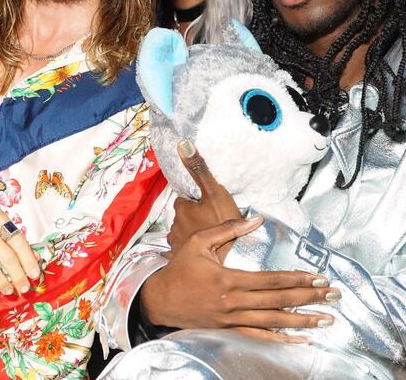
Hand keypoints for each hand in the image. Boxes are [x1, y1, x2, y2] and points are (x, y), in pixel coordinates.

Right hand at [142, 219, 337, 341]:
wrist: (160, 299)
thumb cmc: (180, 268)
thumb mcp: (199, 241)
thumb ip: (228, 229)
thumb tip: (256, 217)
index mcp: (228, 279)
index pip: (270, 281)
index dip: (297, 279)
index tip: (319, 278)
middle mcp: (233, 302)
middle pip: (278, 302)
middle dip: (308, 298)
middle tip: (333, 296)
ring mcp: (232, 319)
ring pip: (272, 322)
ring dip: (302, 321)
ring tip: (326, 319)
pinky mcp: (229, 329)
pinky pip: (258, 336)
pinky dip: (281, 339)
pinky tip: (300, 339)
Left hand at [168, 139, 240, 258]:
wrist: (230, 259)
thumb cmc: (222, 224)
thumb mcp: (215, 191)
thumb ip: (199, 168)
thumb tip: (182, 144)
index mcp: (181, 209)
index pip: (184, 200)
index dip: (195, 201)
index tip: (208, 205)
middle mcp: (174, 227)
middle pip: (184, 217)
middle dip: (194, 218)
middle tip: (213, 220)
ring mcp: (178, 246)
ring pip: (184, 234)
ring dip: (194, 233)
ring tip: (212, 236)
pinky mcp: (183, 261)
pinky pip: (185, 252)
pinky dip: (193, 251)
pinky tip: (208, 252)